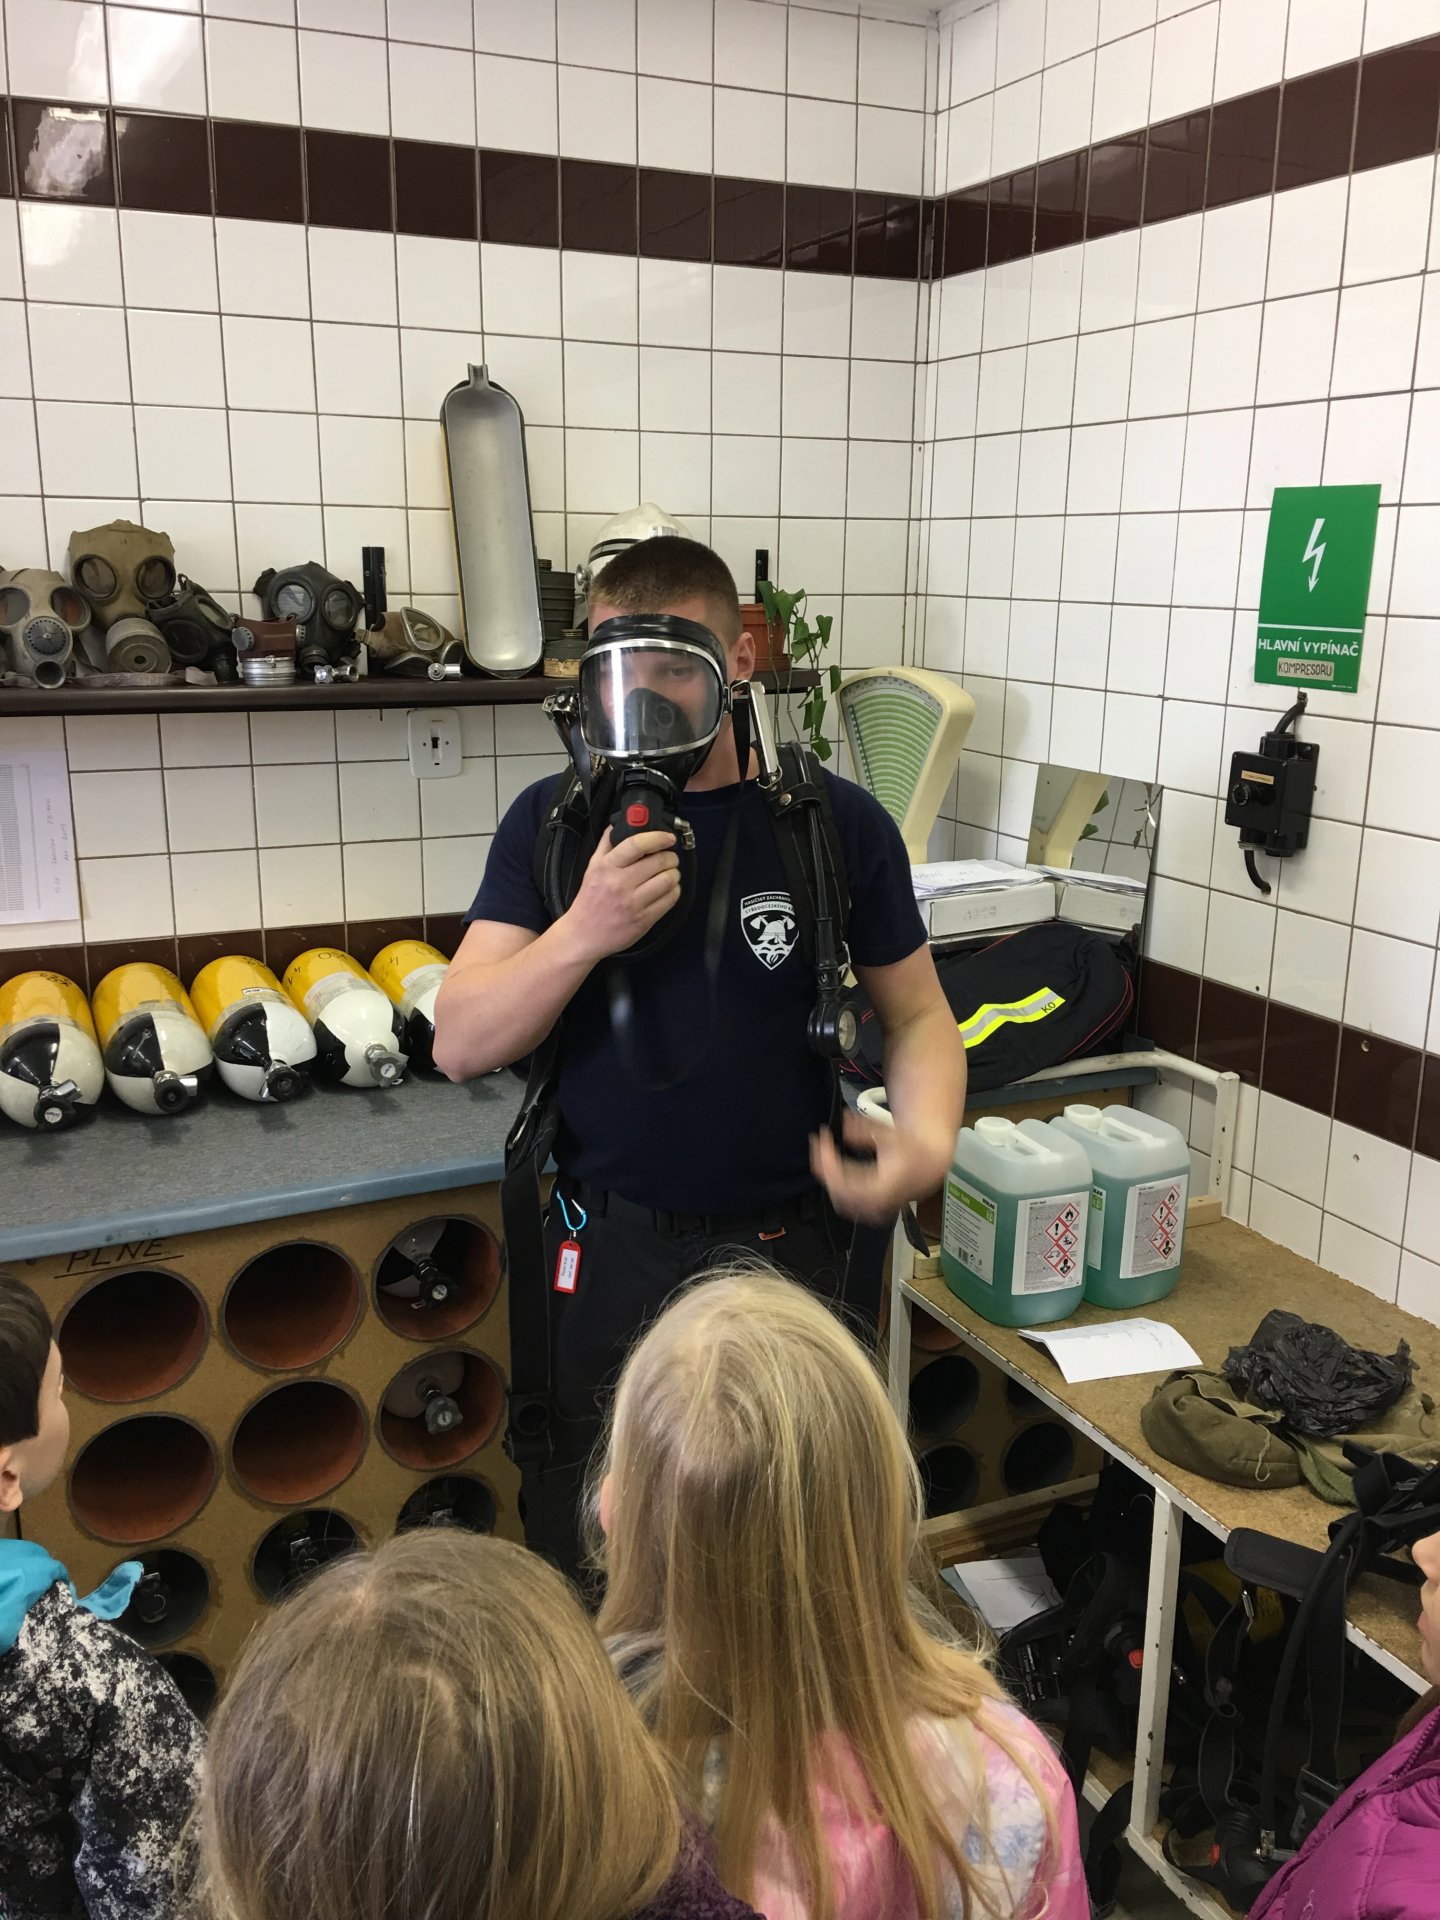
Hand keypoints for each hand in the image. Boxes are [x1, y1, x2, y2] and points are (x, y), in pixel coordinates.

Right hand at [563, 825, 680, 963]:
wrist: (583, 934)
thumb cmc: (589, 899)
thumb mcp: (592, 867)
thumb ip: (606, 844)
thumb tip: (618, 824)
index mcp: (607, 867)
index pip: (636, 844)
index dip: (657, 838)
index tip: (668, 838)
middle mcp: (620, 884)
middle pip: (659, 862)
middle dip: (670, 857)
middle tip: (670, 858)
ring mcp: (633, 903)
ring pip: (668, 880)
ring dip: (674, 874)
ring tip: (670, 873)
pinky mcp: (643, 920)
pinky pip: (669, 900)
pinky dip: (674, 891)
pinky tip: (668, 889)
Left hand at [810, 1109, 950, 1224]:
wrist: (930, 1164)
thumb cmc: (911, 1147)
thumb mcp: (889, 1134)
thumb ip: (865, 1130)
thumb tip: (843, 1124)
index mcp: (881, 1190)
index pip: (841, 1183)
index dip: (825, 1162)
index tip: (820, 1138)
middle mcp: (876, 1206)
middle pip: (837, 1194)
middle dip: (824, 1169)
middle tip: (818, 1144)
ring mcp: (874, 1211)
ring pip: (840, 1201)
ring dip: (829, 1178)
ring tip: (823, 1154)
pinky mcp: (873, 1212)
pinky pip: (848, 1204)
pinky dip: (837, 1187)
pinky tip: (834, 1168)